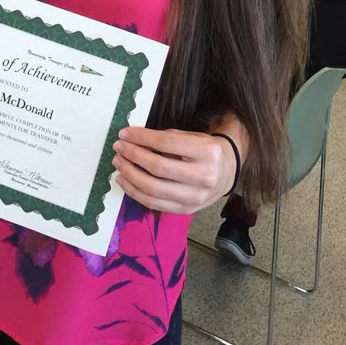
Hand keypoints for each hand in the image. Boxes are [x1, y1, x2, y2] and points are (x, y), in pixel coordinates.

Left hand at [112, 127, 236, 214]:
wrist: (227, 173)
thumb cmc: (205, 151)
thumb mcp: (192, 137)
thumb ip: (166, 138)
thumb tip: (133, 139)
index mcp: (206, 151)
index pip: (166, 144)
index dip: (142, 138)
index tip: (124, 134)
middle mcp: (203, 176)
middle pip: (158, 168)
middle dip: (133, 156)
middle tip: (118, 147)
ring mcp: (195, 198)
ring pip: (153, 189)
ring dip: (130, 175)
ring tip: (118, 163)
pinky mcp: (186, 210)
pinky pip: (154, 204)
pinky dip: (135, 192)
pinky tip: (124, 180)